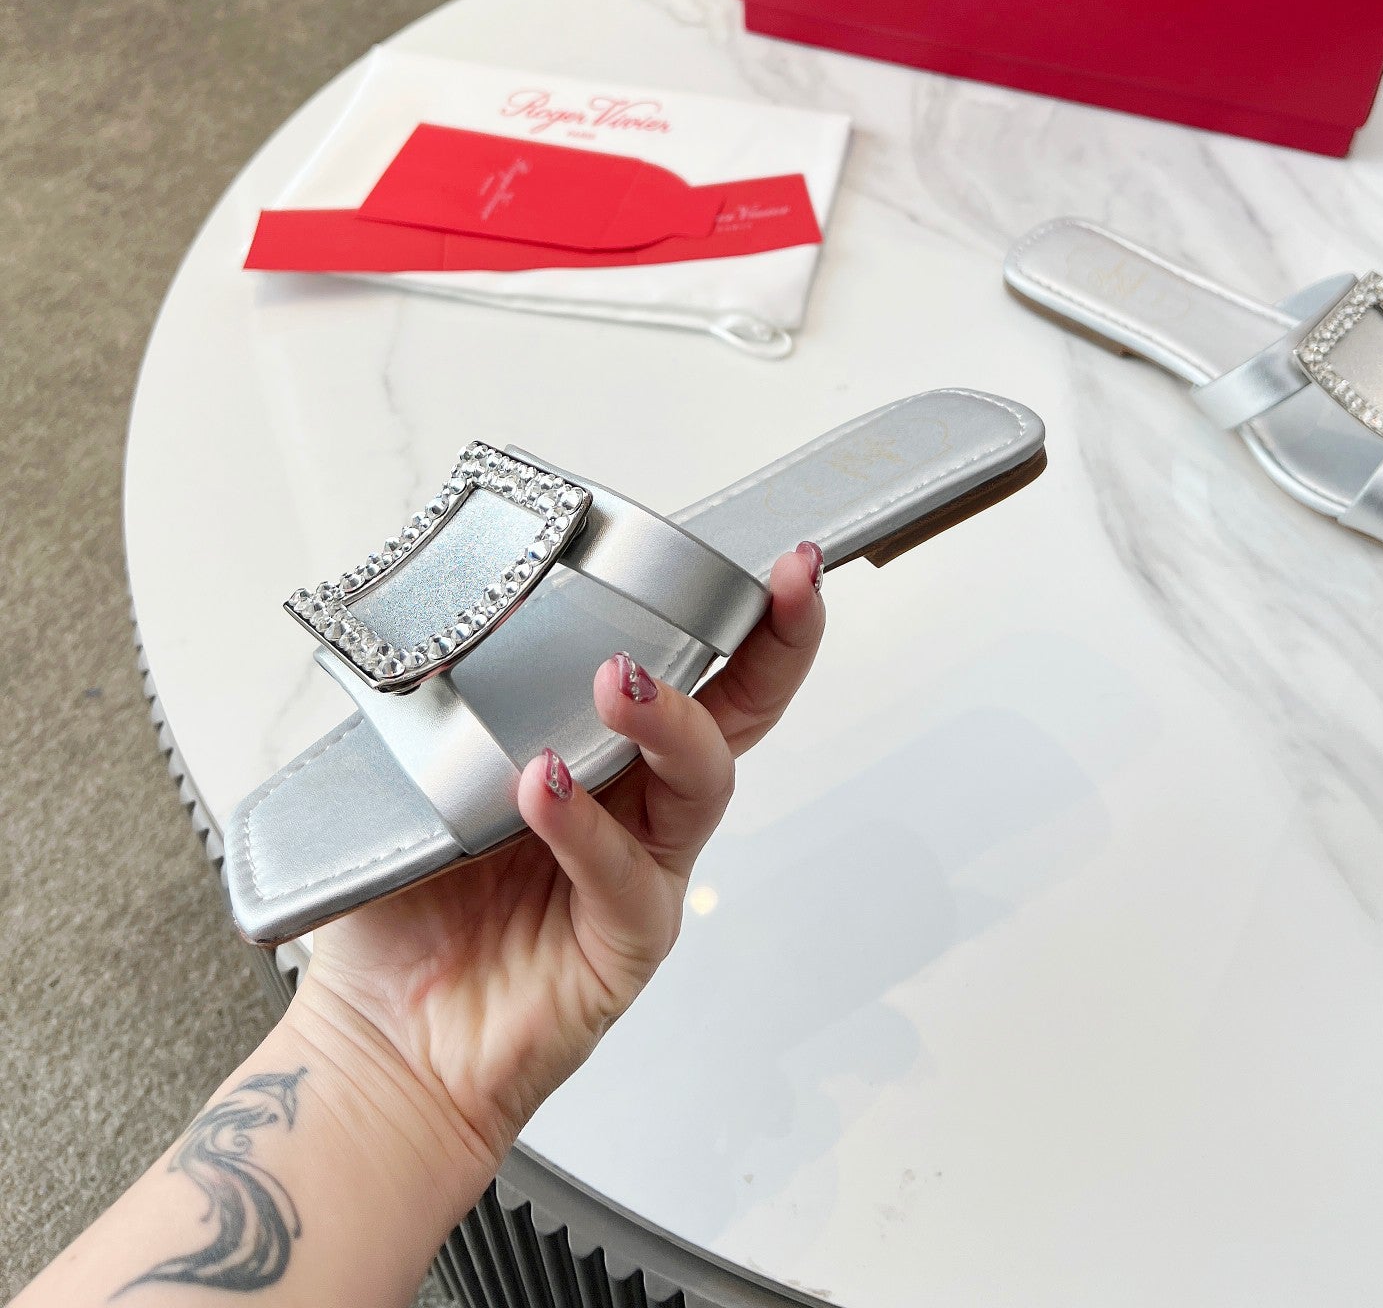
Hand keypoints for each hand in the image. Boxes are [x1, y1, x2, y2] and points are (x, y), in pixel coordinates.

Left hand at [289, 547, 826, 1208]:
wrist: (379, 1044)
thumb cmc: (407, 911)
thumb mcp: (415, 775)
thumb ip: (441, 700)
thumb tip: (428, 603)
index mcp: (604, 753)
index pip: (692, 670)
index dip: (741, 614)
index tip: (777, 558)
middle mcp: (640, 807)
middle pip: (739, 714)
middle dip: (774, 643)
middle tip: (782, 584)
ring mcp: (641, 874)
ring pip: (698, 783)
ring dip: (670, 721)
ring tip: (622, 680)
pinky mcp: (622, 945)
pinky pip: (622, 877)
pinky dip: (585, 828)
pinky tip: (544, 789)